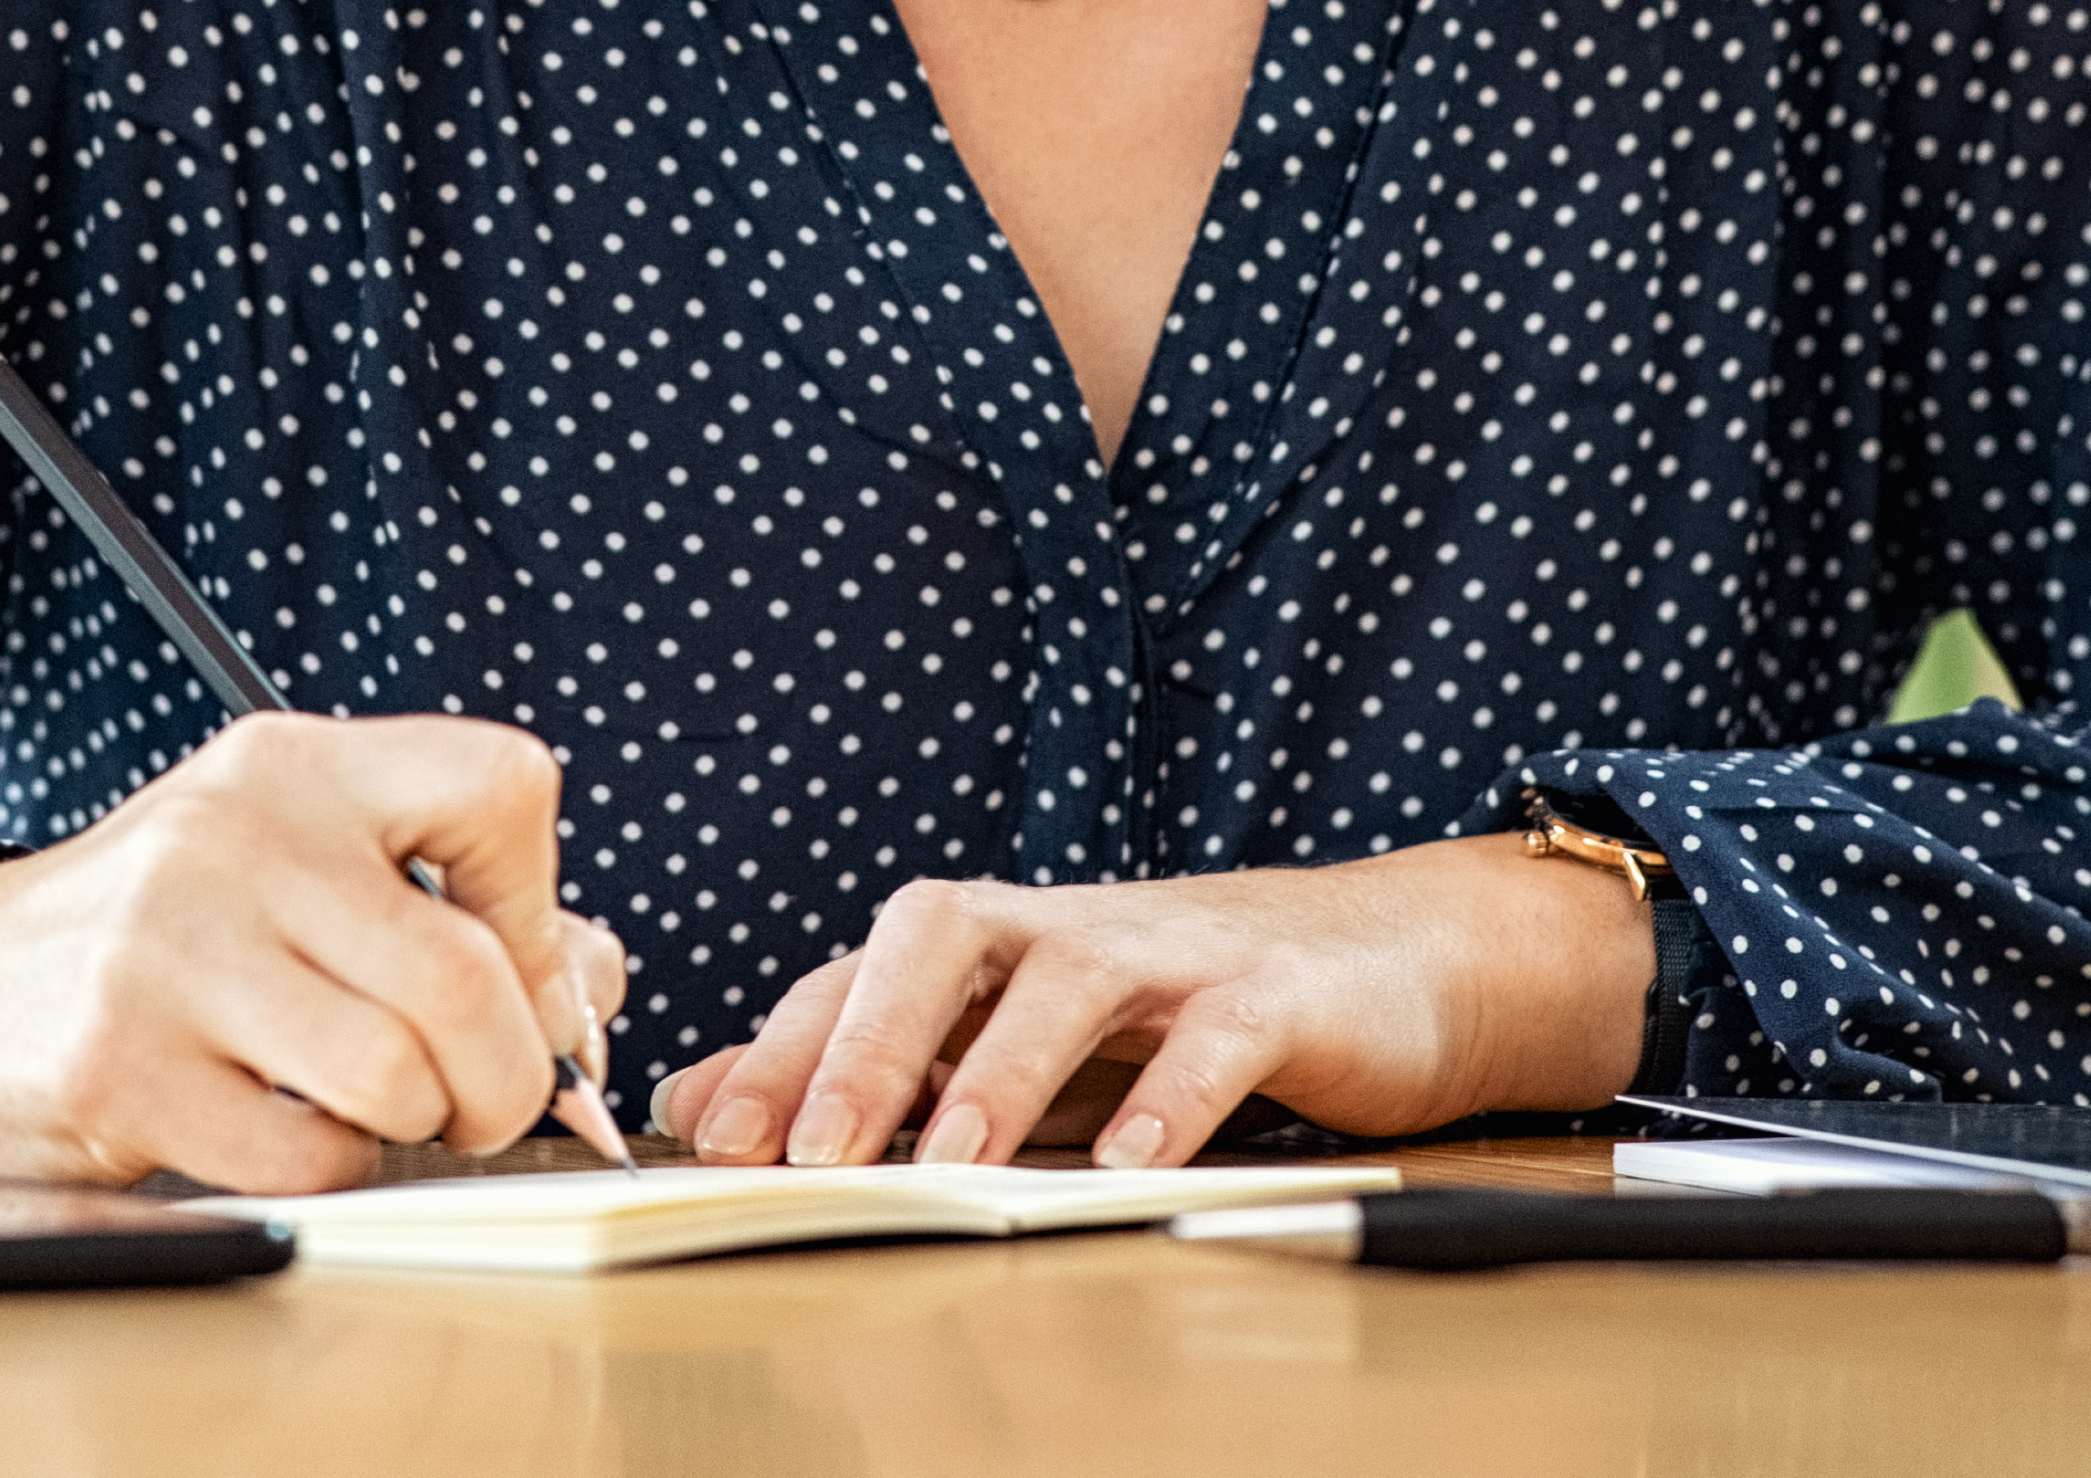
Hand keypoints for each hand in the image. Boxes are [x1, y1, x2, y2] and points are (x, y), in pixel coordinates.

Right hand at [0, 710, 637, 1192]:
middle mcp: (233, 832)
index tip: (518, 971)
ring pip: (395, 1075)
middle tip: (483, 1107)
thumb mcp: (298, 877)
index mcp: (295, 763)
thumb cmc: (163, 945)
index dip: (545, 909)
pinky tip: (280, 1137)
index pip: (505, 785)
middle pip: (465, 975)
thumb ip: (459, 913)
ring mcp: (166, 945)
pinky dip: (326, 1172)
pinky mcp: (117, 1063)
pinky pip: (303, 1157)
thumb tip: (596, 990)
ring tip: (373, 1115)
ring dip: (417, 1128)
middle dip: (508, 1077)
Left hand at [645, 838, 1649, 1171]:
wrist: (1391, 961)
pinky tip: (1127, 1165)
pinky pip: (1217, 1033)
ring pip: (1070, 975)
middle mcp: (1071, 924)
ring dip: (997, 1070)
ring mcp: (1177, 949)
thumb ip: (878, 1071)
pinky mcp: (1278, 992)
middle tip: (810, 1151)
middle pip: (941, 934)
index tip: (713, 1141)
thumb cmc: (1182, 1011)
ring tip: (948, 1164)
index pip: (863, 968)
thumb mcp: (1018, 1041)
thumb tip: (699, 1100)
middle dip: (866, 1040)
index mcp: (998, 939)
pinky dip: (1168, 1098)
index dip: (781, 1046)